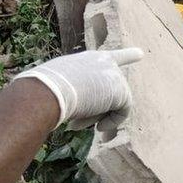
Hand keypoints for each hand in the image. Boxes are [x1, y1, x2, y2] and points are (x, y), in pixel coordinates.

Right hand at [14, 48, 142, 128]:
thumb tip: (77, 111)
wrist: (47, 92)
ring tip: (77, 122)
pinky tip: (99, 128)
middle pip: (109, 92)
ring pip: (114, 103)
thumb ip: (74, 92)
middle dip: (96, 112)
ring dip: (97, 117)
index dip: (127, 56)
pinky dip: (112, 123)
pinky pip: (122, 112)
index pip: (113, 57)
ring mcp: (114, 75)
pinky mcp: (121, 91)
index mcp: (88, 59)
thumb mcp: (56, 85)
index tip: (141, 54)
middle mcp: (105, 62)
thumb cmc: (41, 90)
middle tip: (79, 126)